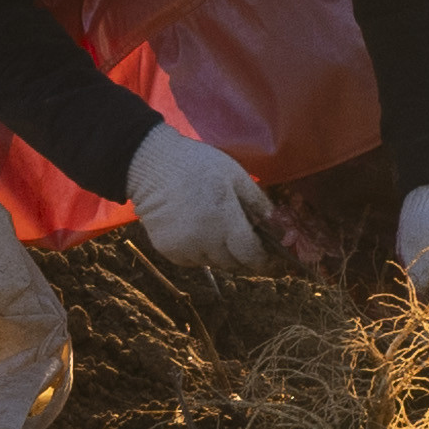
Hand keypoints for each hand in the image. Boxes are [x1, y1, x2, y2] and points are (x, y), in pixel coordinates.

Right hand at [124, 126, 273, 271]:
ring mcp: (184, 249)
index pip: (251, 256)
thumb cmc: (198, 165)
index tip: (273, 260)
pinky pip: (193, 260)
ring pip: (213, 263)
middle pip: (233, 263)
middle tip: (246, 242)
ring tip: (219, 231)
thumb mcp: (236, 176)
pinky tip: (198, 231)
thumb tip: (277, 226)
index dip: (264, 261)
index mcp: (226, 222)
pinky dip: (200, 252)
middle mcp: (205, 242)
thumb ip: (258, 203)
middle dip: (244, 256)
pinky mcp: (168, 251)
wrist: (151, 165)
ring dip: (222, 254)